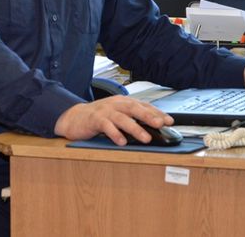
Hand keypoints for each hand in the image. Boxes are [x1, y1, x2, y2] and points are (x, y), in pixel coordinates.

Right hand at [53, 96, 173, 144]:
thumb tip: (154, 129)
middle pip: (134, 108)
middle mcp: (115, 104)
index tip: (169, 121)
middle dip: (148, 116)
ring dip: (135, 128)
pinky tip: (122, 141)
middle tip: (160, 124)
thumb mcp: (117, 115)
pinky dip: (114, 134)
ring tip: (145, 138)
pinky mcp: (94, 120)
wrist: (75, 117)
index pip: (143, 105)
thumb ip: (133, 119)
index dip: (156, 112)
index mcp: (123, 102)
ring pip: (122, 118)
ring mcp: (105, 111)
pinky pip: (106, 126)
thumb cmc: (99, 117)